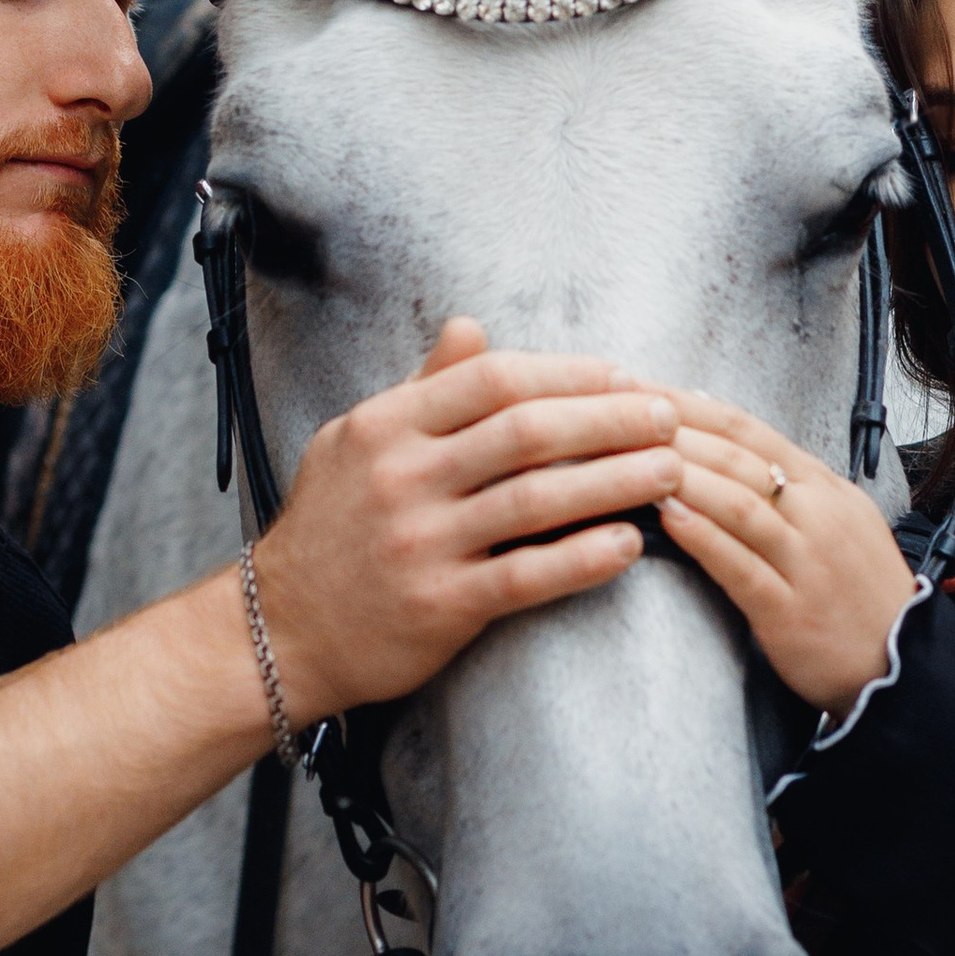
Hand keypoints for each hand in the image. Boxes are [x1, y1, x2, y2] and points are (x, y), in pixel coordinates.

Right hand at [247, 319, 680, 719]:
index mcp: (387, 425)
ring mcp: (421, 542)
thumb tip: (472, 327)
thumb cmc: (330, 528)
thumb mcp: (355, 441)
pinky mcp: (439, 605)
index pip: (494, 379)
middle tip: (669, 417)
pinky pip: (526, 576)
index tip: (625, 377)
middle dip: (611, 419)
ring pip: (538, 499)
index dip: (569, 374)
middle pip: (527, 431)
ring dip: (616, 481)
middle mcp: (403, 477)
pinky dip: (584, 559)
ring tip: (672, 472)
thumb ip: (421, 388)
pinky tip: (630, 545)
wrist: (281, 628)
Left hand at [653, 391, 954, 717]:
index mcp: (823, 486)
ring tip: (627, 459)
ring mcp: (806, 561)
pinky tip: (665, 517)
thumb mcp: (833, 520)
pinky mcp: (791, 611)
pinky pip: (741, 566)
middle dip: (670, 432)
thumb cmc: (855, 592)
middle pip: (737, 458)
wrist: (900, 664)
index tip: (635, 390)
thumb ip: (782, 483)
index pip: (746, 428)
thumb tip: (717, 436)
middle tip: (614, 417)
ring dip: (680, 476)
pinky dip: (702, 537)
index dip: (685, 405)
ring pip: (739, 504)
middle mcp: (818, 514)